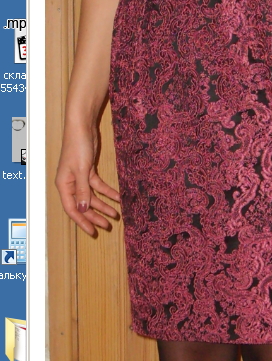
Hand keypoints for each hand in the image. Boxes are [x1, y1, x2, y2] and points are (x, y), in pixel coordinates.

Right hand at [55, 120, 120, 235]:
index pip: (72, 208)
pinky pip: (99, 186)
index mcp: (64, 185)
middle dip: (95, 216)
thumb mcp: (82, 170)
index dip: (83, 221)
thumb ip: (83, 190)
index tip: (93, 231)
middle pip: (83, 205)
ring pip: (92, 196)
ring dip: (104, 205)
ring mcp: (80, 178)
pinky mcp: (89, 171)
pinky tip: (119, 198)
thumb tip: (84, 209)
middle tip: (107, 226)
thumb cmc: (78, 147)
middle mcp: (70, 184)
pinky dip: (108, 192)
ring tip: (116, 214)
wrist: (82, 128)